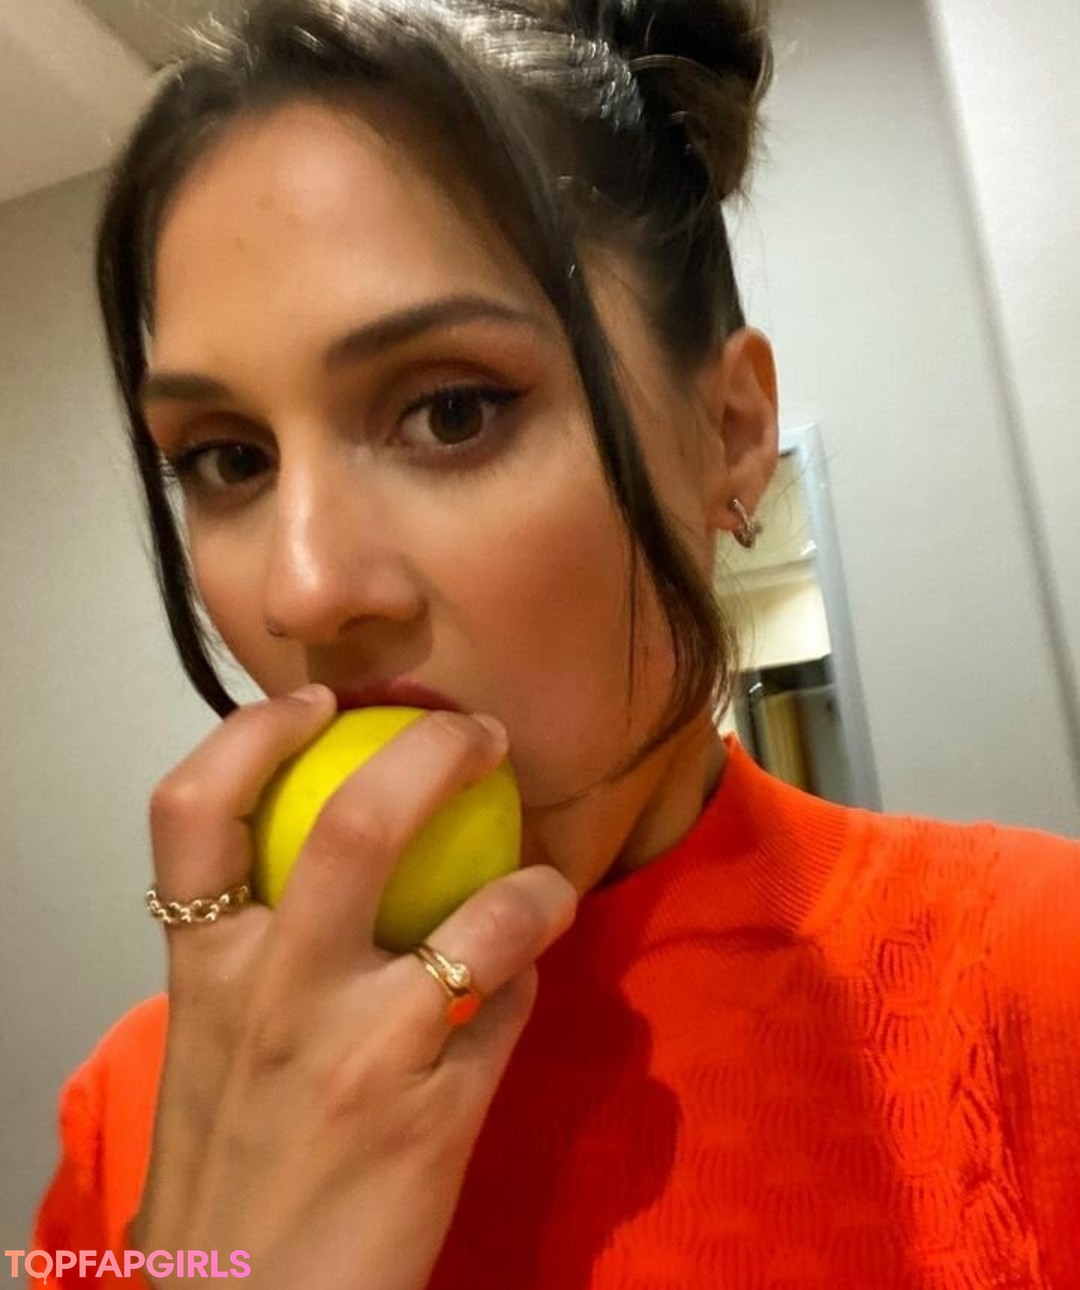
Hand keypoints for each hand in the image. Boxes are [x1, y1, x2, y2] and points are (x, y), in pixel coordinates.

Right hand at [129, 686, 576, 1289]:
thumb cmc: (231, 1162)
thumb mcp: (214, 1042)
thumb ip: (263, 952)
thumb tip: (352, 867)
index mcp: (204, 967)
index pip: (192, 811)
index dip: (254, 732)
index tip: (318, 704)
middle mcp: (274, 993)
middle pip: (354, 825)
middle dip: (434, 753)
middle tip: (477, 733)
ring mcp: (359, 1051)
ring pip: (479, 916)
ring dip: (533, 885)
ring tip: (545, 882)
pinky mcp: (433, 1112)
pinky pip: (507, 1008)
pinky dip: (527, 979)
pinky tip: (520, 986)